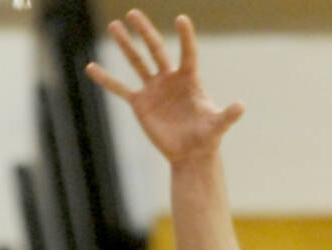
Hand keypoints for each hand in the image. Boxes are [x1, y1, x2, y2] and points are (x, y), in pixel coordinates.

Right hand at [86, 11, 243, 165]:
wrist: (190, 153)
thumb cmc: (206, 137)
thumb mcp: (217, 126)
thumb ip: (227, 115)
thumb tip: (241, 106)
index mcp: (189, 79)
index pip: (187, 52)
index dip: (185, 37)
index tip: (182, 19)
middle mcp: (169, 78)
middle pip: (155, 49)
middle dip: (144, 31)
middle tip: (132, 13)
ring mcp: (153, 89)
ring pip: (137, 62)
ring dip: (125, 45)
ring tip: (113, 25)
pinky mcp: (140, 103)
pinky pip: (120, 89)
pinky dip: (106, 79)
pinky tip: (90, 67)